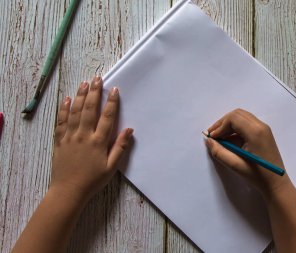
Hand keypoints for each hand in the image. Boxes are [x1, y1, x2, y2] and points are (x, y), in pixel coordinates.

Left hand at [51, 76, 132, 202]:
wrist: (68, 191)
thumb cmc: (92, 181)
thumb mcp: (111, 168)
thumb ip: (120, 147)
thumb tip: (129, 129)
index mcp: (98, 142)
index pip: (107, 117)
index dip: (112, 102)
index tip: (114, 90)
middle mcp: (83, 136)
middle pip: (89, 109)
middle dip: (94, 92)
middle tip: (97, 78)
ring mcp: (69, 137)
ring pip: (75, 112)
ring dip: (80, 96)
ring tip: (84, 83)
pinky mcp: (59, 141)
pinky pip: (61, 121)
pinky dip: (64, 109)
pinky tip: (67, 99)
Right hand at [205, 109, 289, 197]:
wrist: (276, 183)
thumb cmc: (257, 176)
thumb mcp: (235, 165)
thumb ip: (219, 152)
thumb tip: (208, 141)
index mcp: (255, 132)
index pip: (233, 118)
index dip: (220, 126)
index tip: (212, 137)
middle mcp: (261, 126)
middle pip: (238, 114)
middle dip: (223, 123)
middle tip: (213, 135)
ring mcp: (264, 129)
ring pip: (242, 118)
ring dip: (229, 125)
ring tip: (219, 138)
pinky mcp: (264, 134)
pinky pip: (247, 125)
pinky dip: (236, 129)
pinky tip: (229, 141)